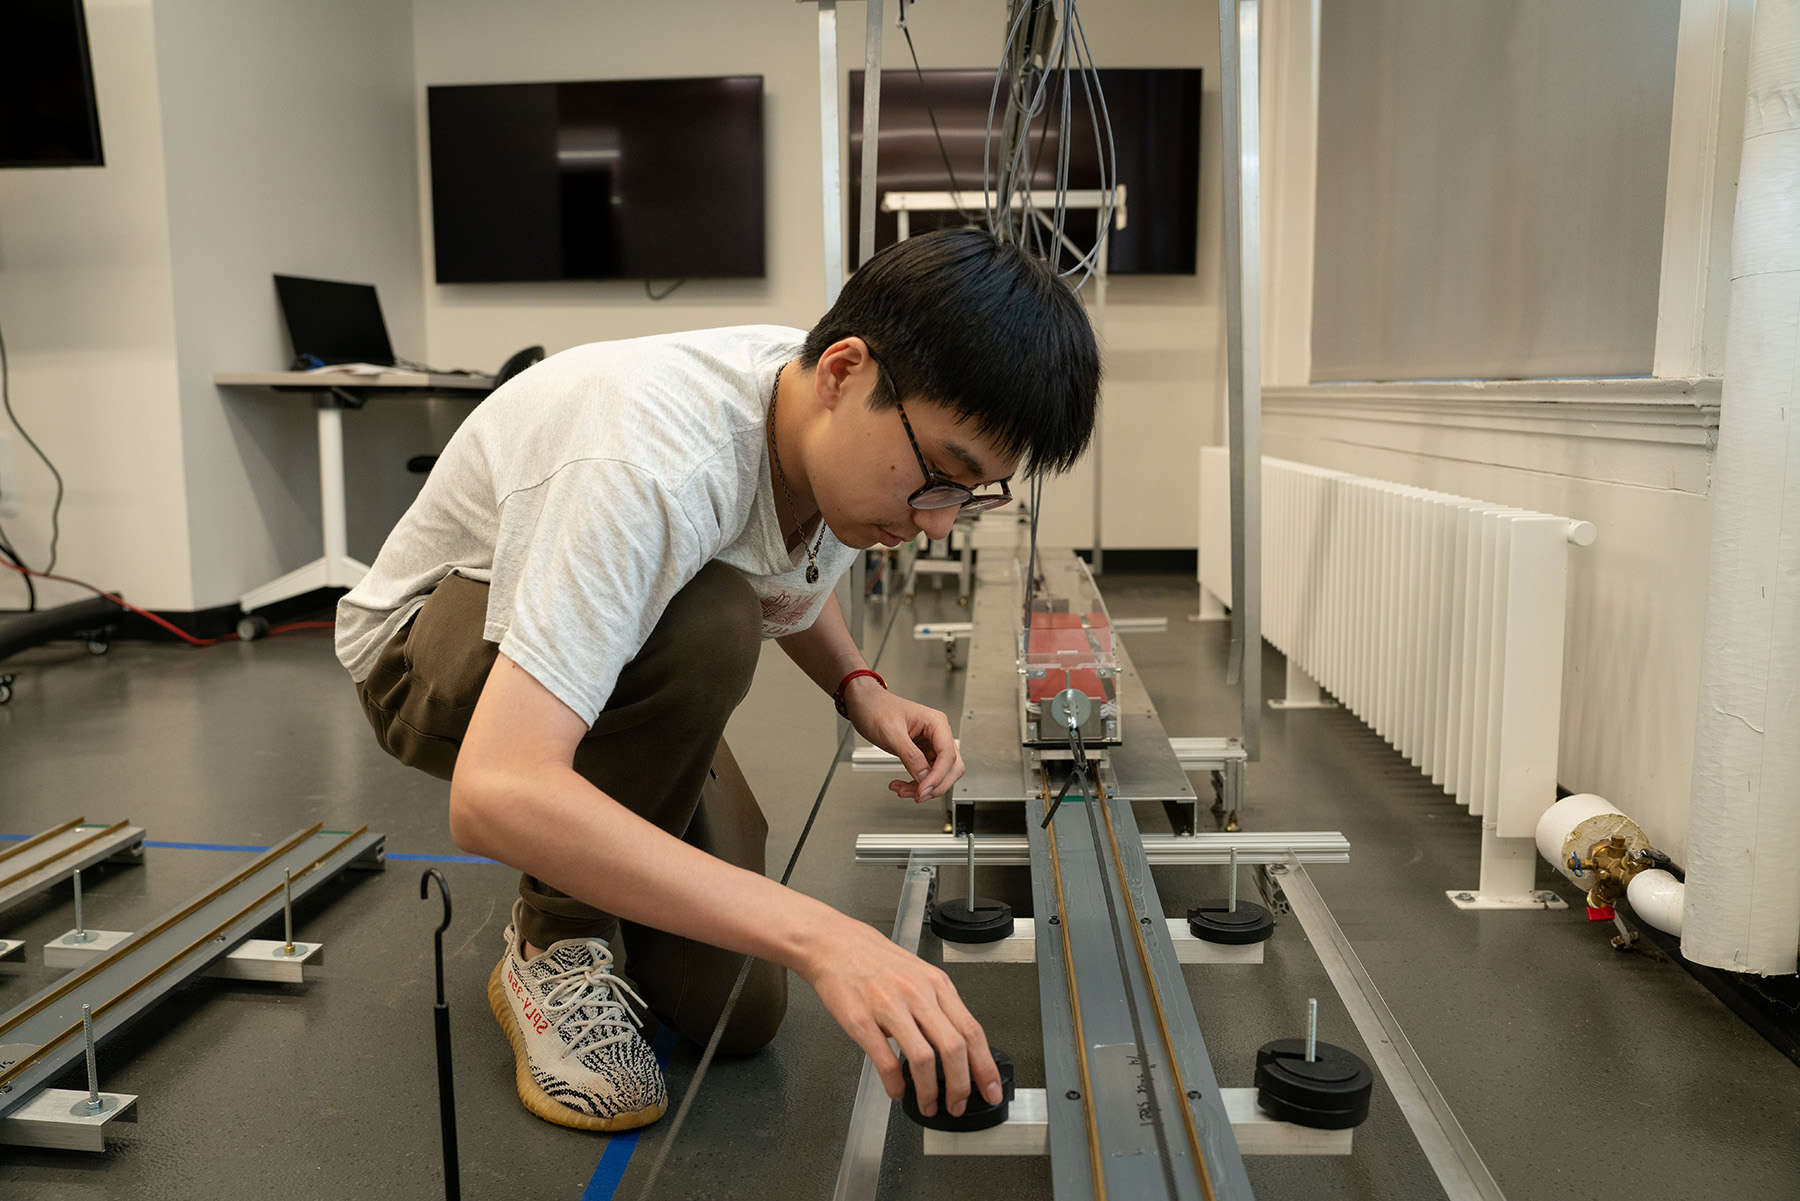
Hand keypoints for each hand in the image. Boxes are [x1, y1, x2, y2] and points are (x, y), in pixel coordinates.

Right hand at [797, 915, 1002, 1116]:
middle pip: (954, 1048)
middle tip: (958, 1106)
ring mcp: (889, 1007)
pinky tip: (897, 1091)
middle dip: (960, 1086)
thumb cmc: (876, 961)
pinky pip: (886, 1061)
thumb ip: (938, 1008)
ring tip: (929, 1105)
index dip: (985, 1066)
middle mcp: (917, 994)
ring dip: (929, 1091)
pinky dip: (895, 1085)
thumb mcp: (919, 975)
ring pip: (923, 1058)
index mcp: (936, 985)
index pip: (972, 1031)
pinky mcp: (861, 1021)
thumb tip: (956, 1048)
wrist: (835, 944)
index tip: (991, 1090)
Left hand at [842, 682, 964, 804]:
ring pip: (938, 774)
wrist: (865, 704)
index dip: (937, 777)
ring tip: (902, 790)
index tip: (923, 790)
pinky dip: (915, 783)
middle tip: (918, 795)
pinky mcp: (921, 753)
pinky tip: (900, 785)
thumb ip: (910, 756)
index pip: (948, 756)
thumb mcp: (892, 733)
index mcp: (936, 723)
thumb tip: (924, 776)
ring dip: (923, 787)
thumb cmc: (877, 708)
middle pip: (951, 768)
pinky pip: (925, 774)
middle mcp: (937, 734)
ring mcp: (930, 744)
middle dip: (935, 785)